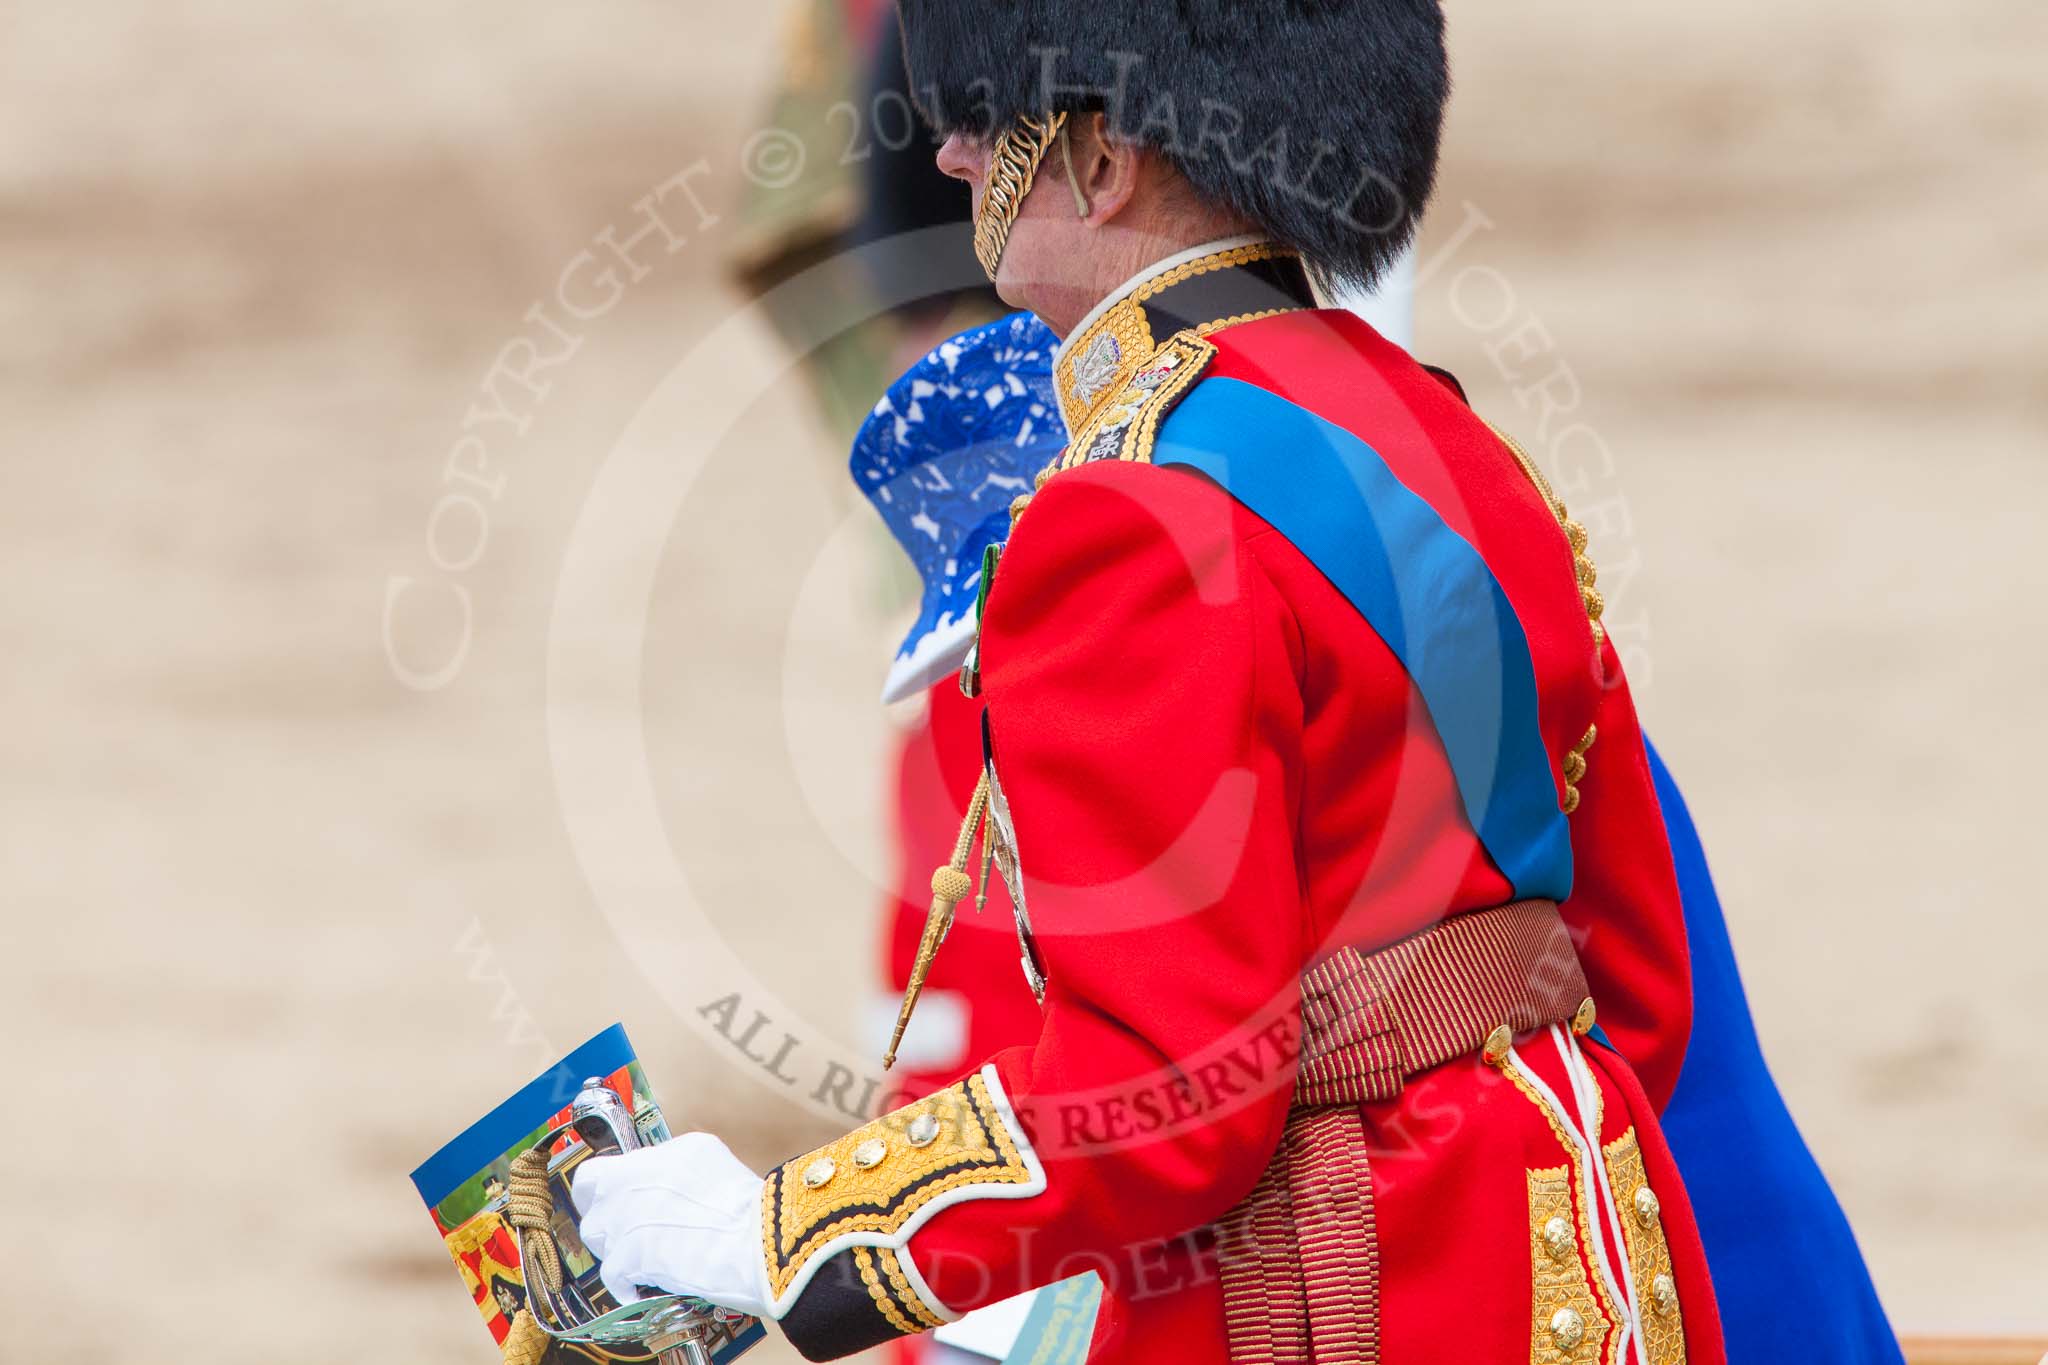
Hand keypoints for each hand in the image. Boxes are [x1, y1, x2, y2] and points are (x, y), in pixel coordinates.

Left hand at [570, 1131, 771, 1318]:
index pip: (597, 1171)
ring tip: (643, 1260)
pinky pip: (612, 1276)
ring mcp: (625, 1220)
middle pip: (591, 1205)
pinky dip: (626, 1285)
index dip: (596, 1190)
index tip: (606, 1201)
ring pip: (599, 1240)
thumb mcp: (708, 1158)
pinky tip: (644, 1286)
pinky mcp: (628, 1257)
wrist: (754, 1239)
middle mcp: (630, 1183)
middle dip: (605, 1220)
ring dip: (616, 1251)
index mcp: (653, 1157)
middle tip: (625, 1232)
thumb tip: (661, 1179)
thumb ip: (671, 1164)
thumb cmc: (744, 1204)